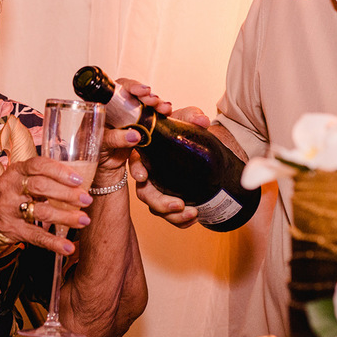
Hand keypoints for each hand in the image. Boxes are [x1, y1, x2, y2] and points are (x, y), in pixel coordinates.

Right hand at [0, 157, 94, 255]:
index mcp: (15, 172)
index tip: (78, 179)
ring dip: (65, 217)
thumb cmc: (1, 198)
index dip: (59, 171)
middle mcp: (10, 188)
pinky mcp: (10, 230)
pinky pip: (35, 236)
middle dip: (67, 193)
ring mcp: (9, 210)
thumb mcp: (14, 181)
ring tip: (84, 220)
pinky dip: (53, 243)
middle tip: (87, 199)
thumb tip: (74, 180)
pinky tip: (68, 247)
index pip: (38, 165)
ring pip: (40, 211)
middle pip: (41, 187)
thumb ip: (38, 178)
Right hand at [119, 80, 209, 227]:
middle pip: (145, 192)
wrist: (195, 140)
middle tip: (179, 204)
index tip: (142, 176)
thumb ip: (191, 116)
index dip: (137, 170)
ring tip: (193, 213)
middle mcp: (148, 172)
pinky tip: (194, 218)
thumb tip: (202, 120)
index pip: (135, 162)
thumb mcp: (185, 118)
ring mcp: (157, 187)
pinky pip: (170, 214)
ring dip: (173, 215)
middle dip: (160, 202)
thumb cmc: (181, 126)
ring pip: (157, 207)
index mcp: (146, 152)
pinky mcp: (168, 197)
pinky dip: (181, 220)